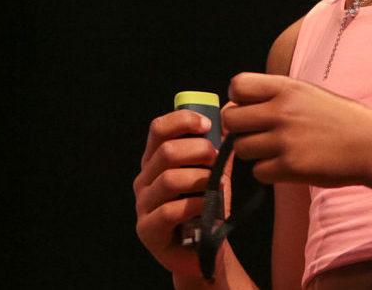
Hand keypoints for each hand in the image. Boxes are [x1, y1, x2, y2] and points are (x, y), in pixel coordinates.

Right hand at [132, 109, 221, 279]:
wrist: (205, 252)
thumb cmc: (207, 210)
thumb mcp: (214, 175)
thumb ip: (217, 151)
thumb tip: (228, 121)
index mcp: (155, 161)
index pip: (158, 129)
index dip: (182, 120)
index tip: (208, 124)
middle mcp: (144, 180)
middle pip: (166, 152)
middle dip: (198, 150)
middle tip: (217, 159)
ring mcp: (143, 205)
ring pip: (170, 180)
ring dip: (200, 178)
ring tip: (217, 185)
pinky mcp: (148, 230)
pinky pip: (171, 210)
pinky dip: (196, 204)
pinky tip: (209, 206)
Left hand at [223, 72, 371, 193]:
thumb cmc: (341, 120)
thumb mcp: (309, 94)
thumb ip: (276, 96)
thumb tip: (238, 107)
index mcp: (287, 88)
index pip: (237, 86)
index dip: (237, 100)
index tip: (249, 109)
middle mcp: (282, 110)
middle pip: (231, 120)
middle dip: (239, 130)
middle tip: (257, 135)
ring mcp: (285, 139)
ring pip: (241, 148)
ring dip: (254, 153)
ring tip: (277, 151)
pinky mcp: (290, 166)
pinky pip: (259, 172)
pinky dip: (269, 172)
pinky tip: (288, 166)